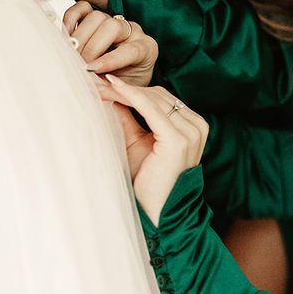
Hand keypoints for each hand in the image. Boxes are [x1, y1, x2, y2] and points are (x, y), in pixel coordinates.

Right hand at [64, 2, 157, 85]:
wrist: (123, 73)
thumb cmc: (126, 80)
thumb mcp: (125, 89)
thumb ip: (113, 88)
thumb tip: (94, 86)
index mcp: (146, 49)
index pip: (130, 50)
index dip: (110, 60)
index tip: (92, 69)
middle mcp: (132, 31)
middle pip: (112, 27)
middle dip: (92, 47)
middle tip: (79, 64)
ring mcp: (114, 20)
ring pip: (96, 17)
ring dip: (80, 37)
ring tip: (72, 54)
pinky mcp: (97, 15)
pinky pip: (83, 8)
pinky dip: (71, 20)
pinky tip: (66, 37)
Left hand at [98, 77, 208, 226]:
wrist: (159, 210)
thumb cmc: (149, 181)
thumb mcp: (138, 143)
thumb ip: (130, 119)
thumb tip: (112, 95)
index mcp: (192, 125)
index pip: (162, 98)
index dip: (133, 90)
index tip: (105, 83)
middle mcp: (196, 126)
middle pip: (159, 95)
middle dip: (127, 89)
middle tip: (96, 83)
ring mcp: (190, 132)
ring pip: (154, 98)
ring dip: (125, 91)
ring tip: (99, 88)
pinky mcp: (178, 139)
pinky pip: (151, 109)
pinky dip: (131, 96)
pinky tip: (112, 90)